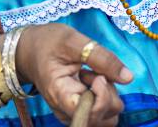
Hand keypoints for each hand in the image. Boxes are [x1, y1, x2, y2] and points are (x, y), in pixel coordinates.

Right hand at [14, 24, 132, 125]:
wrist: (28, 50)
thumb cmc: (46, 42)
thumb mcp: (72, 40)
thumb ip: (101, 57)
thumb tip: (128, 77)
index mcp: (60, 94)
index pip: (90, 113)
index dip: (103, 96)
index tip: (98, 75)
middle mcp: (65, 111)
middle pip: (104, 117)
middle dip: (108, 93)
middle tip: (94, 71)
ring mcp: (72, 114)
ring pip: (107, 118)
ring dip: (108, 96)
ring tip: (93, 76)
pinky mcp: (78, 111)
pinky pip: (102, 114)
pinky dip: (104, 98)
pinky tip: (92, 82)